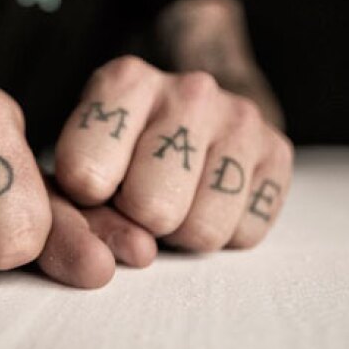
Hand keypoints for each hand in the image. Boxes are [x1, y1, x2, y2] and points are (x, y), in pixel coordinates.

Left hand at [55, 56, 292, 250]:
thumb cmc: (119, 151)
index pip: (86, 176)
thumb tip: (100, 267)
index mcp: (124, 82)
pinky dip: (225, 234)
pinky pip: (246, 235)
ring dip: (184, 232)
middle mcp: (189, 91)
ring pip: (203, 230)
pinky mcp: (280, 151)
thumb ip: (68, 215)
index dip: (87, 199)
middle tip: (142, 199)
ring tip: (178, 199)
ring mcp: (241, 118)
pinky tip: (210, 198)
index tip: (95, 183)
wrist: (191, 116)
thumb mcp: (74, 167)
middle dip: (141, 221)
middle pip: (151, 209)